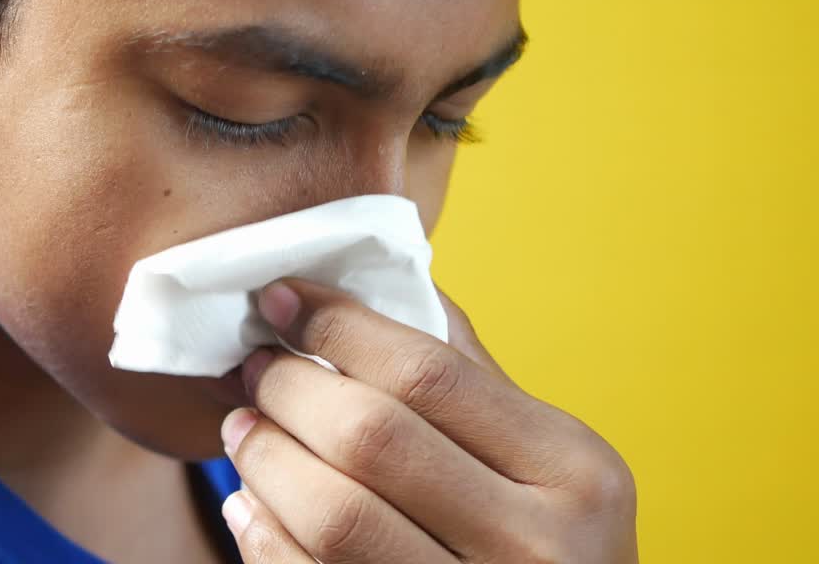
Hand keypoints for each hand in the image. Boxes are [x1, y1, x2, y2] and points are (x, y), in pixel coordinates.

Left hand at [218, 278, 638, 562]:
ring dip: (266, 458)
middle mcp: (534, 546)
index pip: (430, 374)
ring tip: (244, 429)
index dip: (339, 327)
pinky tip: (252, 503)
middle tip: (256, 369)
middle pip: (372, 437)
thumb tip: (378, 280)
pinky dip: (263, 536)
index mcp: (574, 472)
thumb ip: (473, 378)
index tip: (282, 300)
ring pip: (333, 514)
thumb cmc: (553, 546)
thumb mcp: (553, 462)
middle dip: (290, 389)